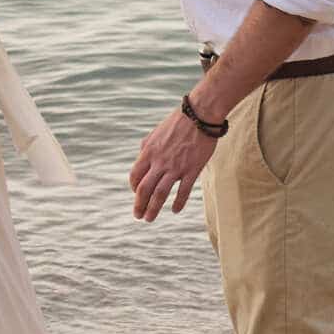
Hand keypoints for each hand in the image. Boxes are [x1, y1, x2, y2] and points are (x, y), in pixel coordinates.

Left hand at [129, 106, 215, 221]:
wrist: (200, 115)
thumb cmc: (178, 122)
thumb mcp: (156, 133)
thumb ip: (147, 147)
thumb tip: (141, 156)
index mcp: (148, 151)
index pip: (135, 176)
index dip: (134, 189)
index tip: (137, 195)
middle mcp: (159, 161)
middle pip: (144, 189)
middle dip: (139, 205)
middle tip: (138, 216)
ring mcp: (175, 166)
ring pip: (160, 193)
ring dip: (153, 209)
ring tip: (149, 219)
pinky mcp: (192, 169)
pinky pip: (183, 191)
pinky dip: (178, 203)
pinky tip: (175, 210)